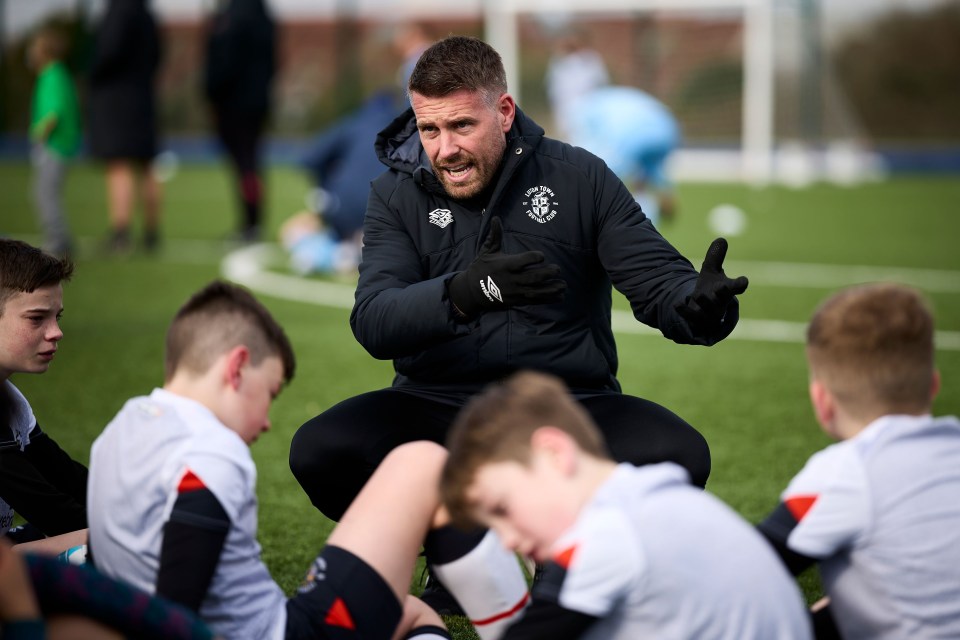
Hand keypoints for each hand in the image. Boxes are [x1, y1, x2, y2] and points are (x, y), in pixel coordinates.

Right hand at [449, 217, 565, 317]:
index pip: (522, 261)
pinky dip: (548, 299)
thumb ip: (494, 235)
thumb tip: (496, 218)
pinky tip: (560, 296)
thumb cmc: (481, 268)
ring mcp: (515, 292)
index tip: (541, 256)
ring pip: (536, 291)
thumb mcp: (487, 251)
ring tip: (563, 285)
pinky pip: (535, 301)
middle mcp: (511, 279)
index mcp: (505, 265)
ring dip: (552, 288)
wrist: (473, 291)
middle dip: (548, 273)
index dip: (534, 258)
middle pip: (533, 277)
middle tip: (558, 269)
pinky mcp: (517, 301)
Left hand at [675, 238, 747, 331]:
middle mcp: (721, 303)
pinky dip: (685, 312)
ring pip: (710, 311)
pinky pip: (692, 318)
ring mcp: (710, 314)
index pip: (737, 287)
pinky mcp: (697, 321)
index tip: (744, 281)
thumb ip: (715, 257)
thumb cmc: (711, 289)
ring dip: (705, 303)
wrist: (702, 311)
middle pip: (724, 299)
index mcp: (727, 290)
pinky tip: (677, 304)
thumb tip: (721, 239)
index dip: (740, 284)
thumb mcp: (711, 271)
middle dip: (723, 294)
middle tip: (721, 287)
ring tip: (698, 295)